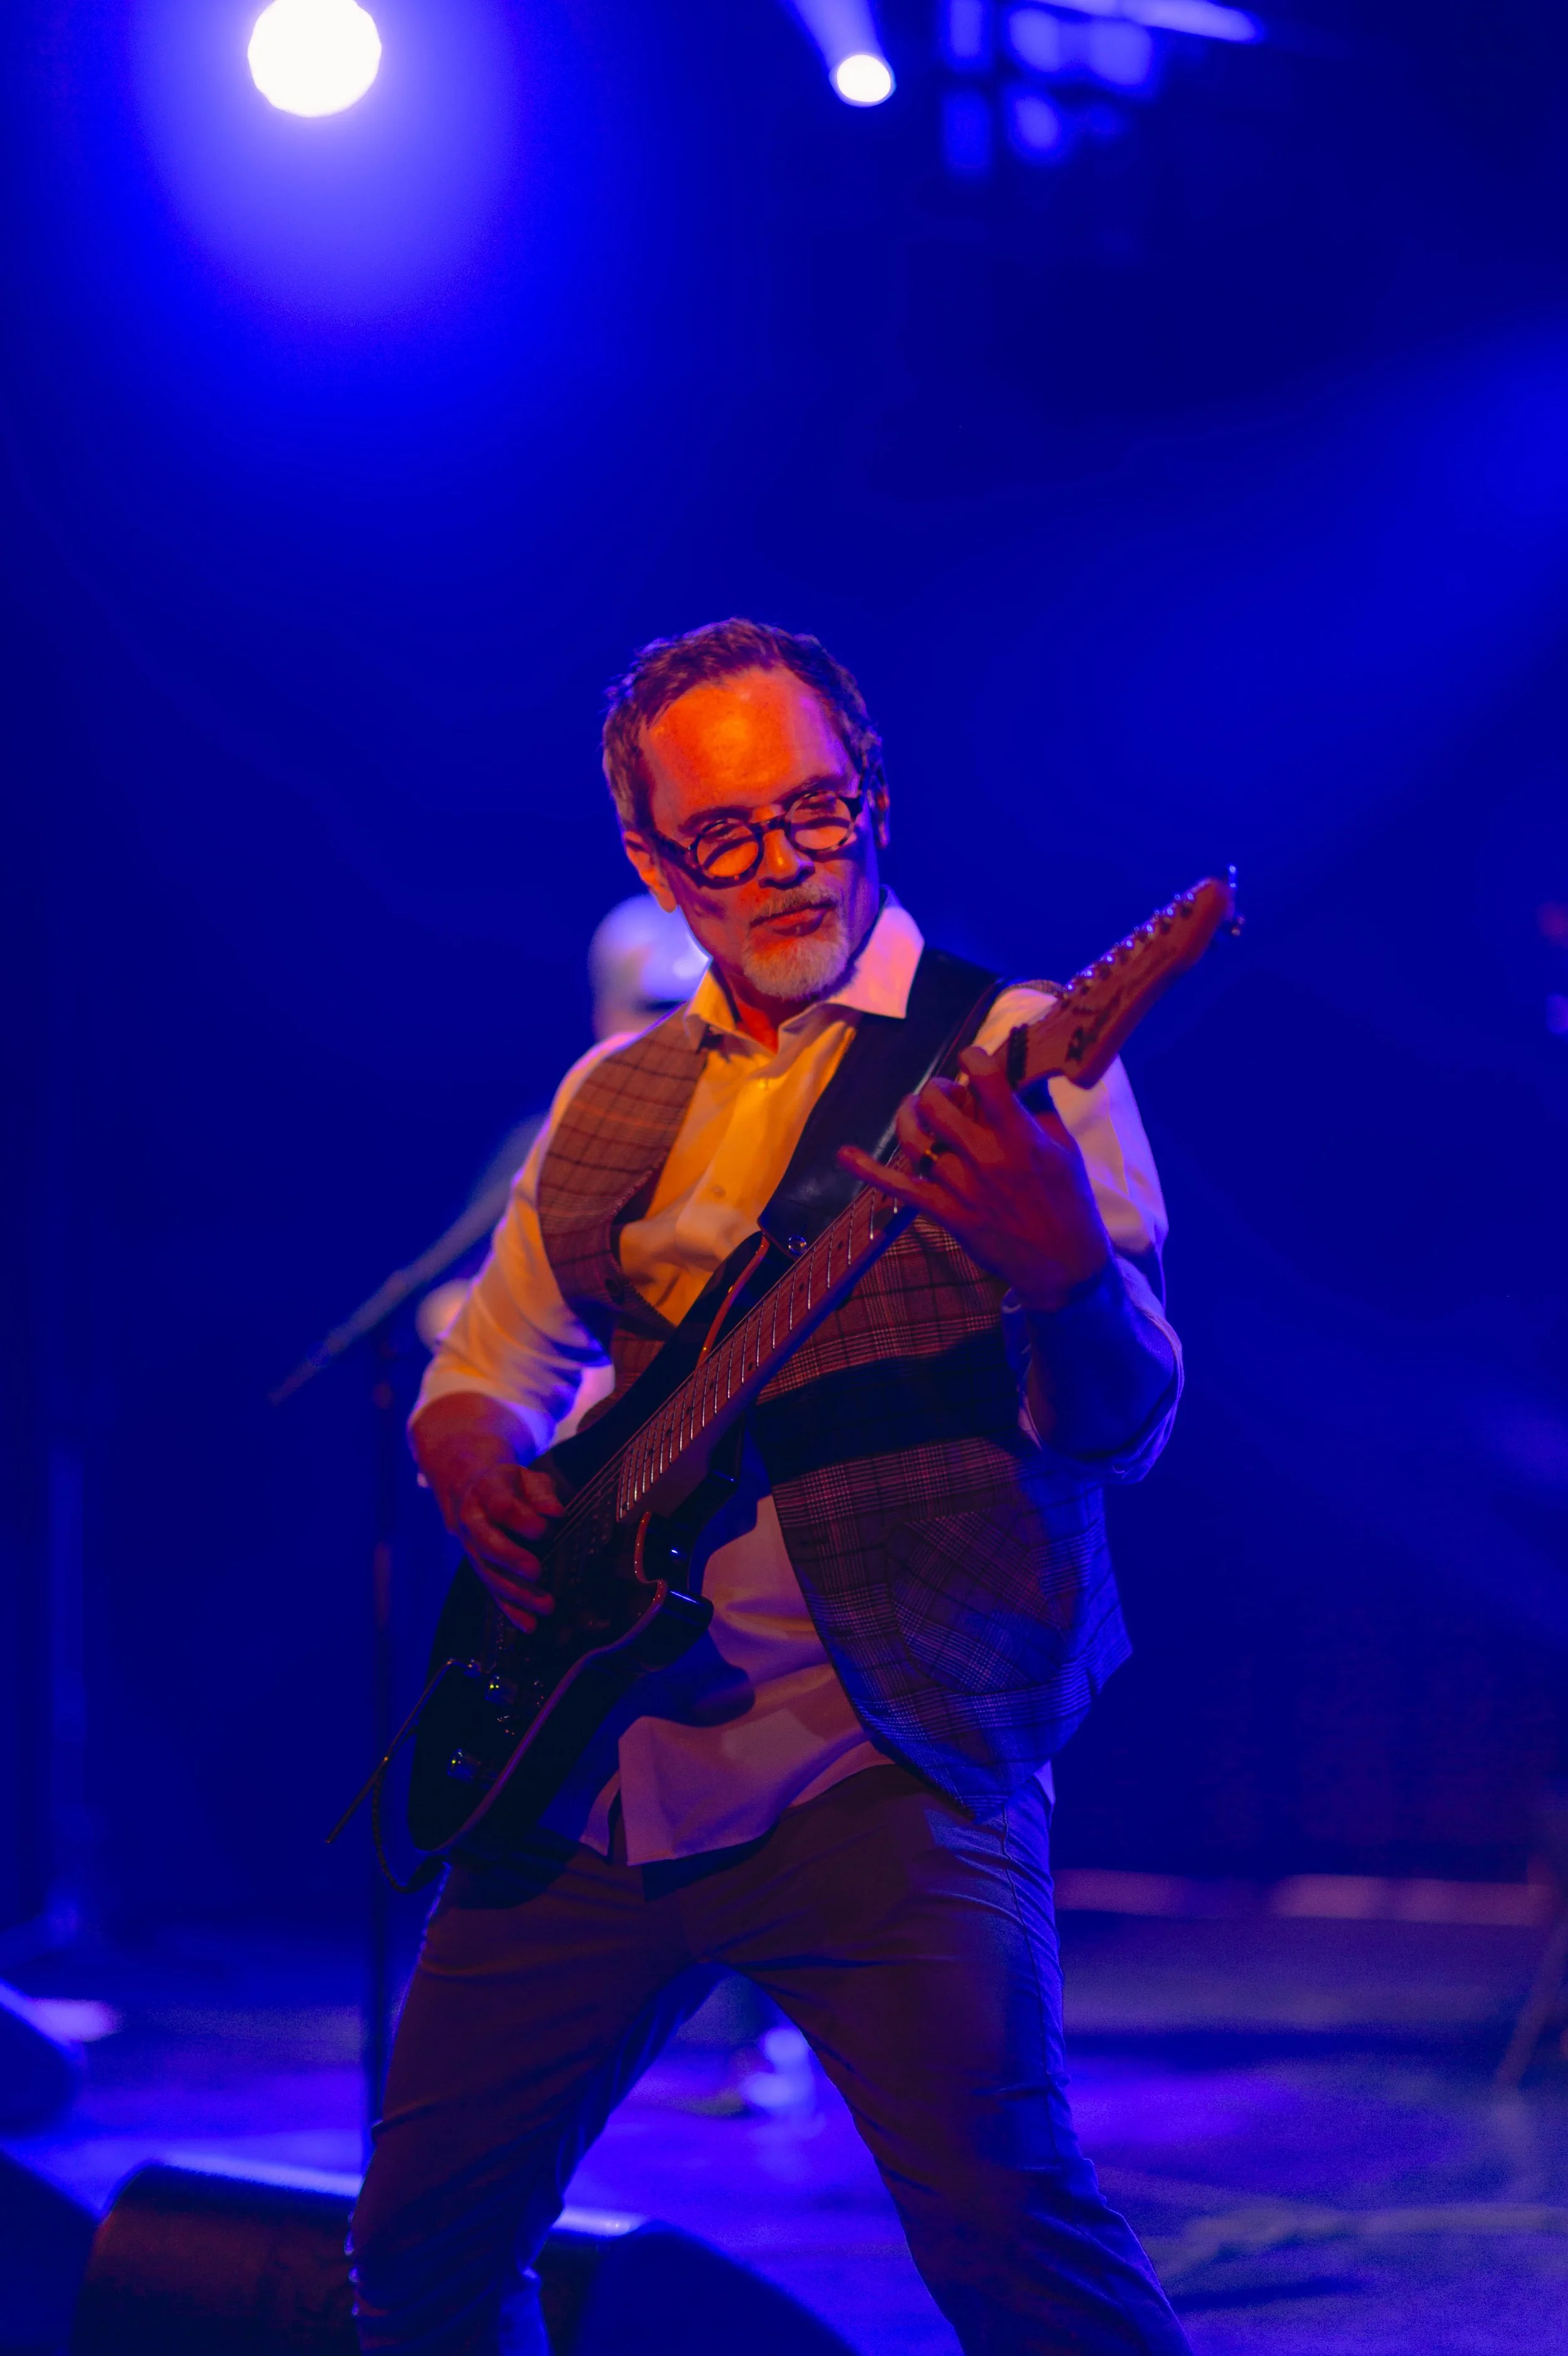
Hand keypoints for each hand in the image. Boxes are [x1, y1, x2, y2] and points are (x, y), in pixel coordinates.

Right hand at [449, 1462, 565, 1633]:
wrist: (472, 1489)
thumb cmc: (512, 1485)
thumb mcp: (528, 1478)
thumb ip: (542, 1494)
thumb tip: (557, 1514)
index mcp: (486, 1491)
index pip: (500, 1506)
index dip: (521, 1519)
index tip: (545, 1530)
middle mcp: (473, 1521)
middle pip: (486, 1542)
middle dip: (511, 1558)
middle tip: (536, 1571)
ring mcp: (472, 1548)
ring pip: (489, 1572)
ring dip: (516, 1592)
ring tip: (547, 1606)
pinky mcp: (480, 1568)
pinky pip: (492, 1590)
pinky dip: (510, 1610)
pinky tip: (530, 1625)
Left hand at [837, 1041, 1110, 1312]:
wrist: (1063, 1265)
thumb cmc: (1068, 1201)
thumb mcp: (1064, 1148)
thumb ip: (1039, 1106)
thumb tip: (1023, 1065)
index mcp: (1021, 1137)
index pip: (986, 1080)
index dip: (973, 1060)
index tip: (972, 1061)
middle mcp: (987, 1158)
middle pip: (938, 1104)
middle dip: (937, 1089)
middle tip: (945, 1093)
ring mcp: (962, 1186)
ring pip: (916, 1138)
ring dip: (910, 1115)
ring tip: (915, 1109)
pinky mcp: (946, 1212)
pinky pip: (900, 1187)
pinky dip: (869, 1171)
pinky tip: (845, 1155)